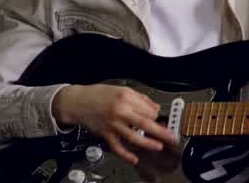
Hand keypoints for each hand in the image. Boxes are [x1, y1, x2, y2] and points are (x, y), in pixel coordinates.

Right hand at [52, 84, 175, 165]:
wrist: (77, 102)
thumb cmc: (98, 94)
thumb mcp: (121, 89)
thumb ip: (140, 98)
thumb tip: (154, 107)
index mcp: (126, 97)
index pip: (148, 109)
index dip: (157, 114)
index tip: (161, 118)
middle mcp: (120, 111)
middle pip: (145, 123)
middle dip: (161, 131)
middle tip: (171, 137)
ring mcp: (113, 124)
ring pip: (133, 136)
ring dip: (147, 143)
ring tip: (158, 146)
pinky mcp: (105, 134)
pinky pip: (117, 146)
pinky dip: (125, 154)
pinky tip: (134, 159)